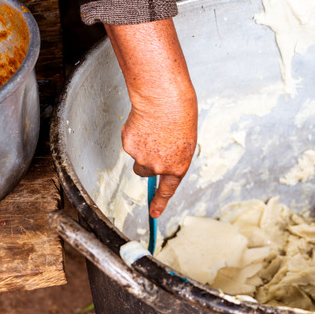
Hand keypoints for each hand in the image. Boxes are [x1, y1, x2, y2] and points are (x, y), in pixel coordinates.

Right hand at [105, 19, 197, 217]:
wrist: (164, 99)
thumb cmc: (180, 114)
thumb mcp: (186, 140)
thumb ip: (173, 155)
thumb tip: (161, 158)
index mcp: (178, 167)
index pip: (167, 190)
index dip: (159, 203)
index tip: (154, 213)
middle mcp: (159, 167)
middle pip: (145, 171)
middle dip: (147, 159)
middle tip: (155, 141)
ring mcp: (142, 157)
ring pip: (136, 156)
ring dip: (141, 145)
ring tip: (152, 127)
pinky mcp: (129, 145)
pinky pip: (129, 142)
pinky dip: (134, 132)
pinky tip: (143, 121)